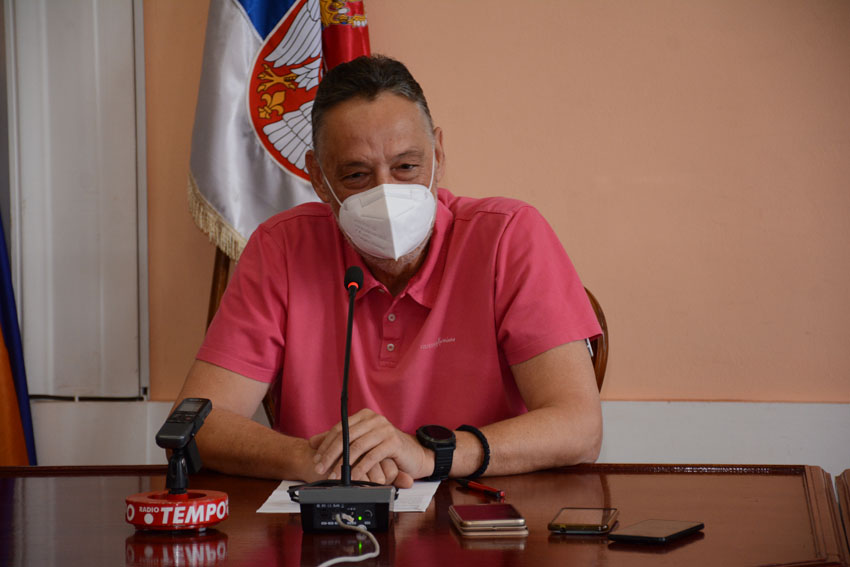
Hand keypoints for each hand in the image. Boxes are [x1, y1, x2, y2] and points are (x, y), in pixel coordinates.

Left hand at [309, 409, 429, 487]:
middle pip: (346, 436)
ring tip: (334, 476)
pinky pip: (372, 456)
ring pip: (357, 446)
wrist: (414, 455)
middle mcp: (374, 419)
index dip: (326, 445)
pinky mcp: (393, 442)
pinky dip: (360, 468)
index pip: (340, 429)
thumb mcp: (360, 443)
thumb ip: (339, 441)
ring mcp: (384, 429)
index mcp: (364, 416)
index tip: (316, 460)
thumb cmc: (386, 449)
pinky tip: (353, 478)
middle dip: (330, 454)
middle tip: (320, 469)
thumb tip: (311, 442)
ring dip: (343, 464)